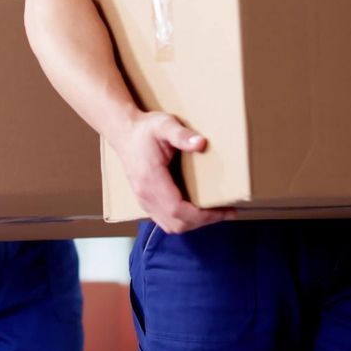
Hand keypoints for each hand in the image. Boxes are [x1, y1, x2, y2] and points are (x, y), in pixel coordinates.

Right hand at [113, 112, 233, 233]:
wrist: (124, 133)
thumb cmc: (145, 130)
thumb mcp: (164, 125)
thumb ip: (181, 135)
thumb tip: (201, 143)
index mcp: (151, 179)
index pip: (177, 209)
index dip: (202, 215)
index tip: (223, 211)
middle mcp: (146, 195)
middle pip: (176, 223)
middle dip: (203, 221)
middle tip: (226, 212)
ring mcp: (144, 200)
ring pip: (170, 225)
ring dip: (194, 223)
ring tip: (215, 213)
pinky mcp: (145, 201)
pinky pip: (165, 220)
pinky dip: (183, 221)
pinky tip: (197, 211)